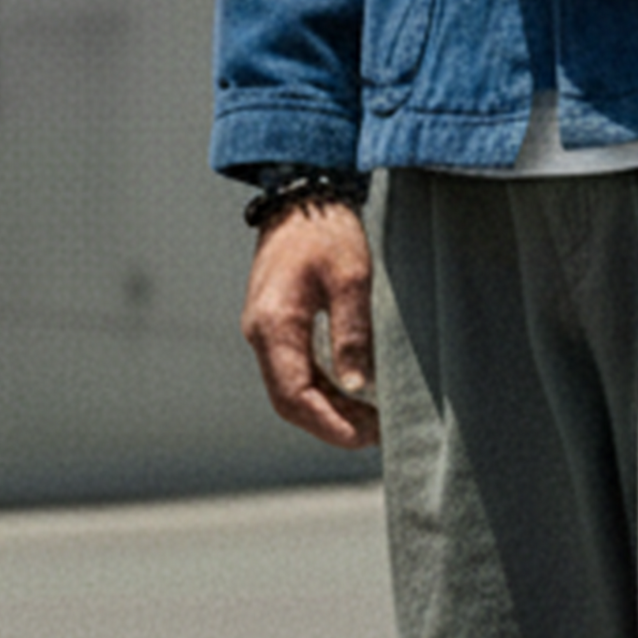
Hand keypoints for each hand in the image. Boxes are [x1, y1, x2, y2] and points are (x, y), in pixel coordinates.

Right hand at [241, 199, 378, 446]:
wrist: (302, 198)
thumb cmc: (327, 233)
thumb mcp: (351, 279)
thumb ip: (353, 334)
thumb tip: (360, 386)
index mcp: (275, 325)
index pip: (293, 395)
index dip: (328, 424)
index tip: (364, 439)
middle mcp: (261, 333)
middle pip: (288, 400)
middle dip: (329, 424)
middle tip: (375, 435)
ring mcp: (265, 331)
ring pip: (290, 389)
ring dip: (326, 410)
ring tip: (370, 421)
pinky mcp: (276, 325)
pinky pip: (292, 370)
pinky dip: (320, 390)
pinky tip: (352, 395)